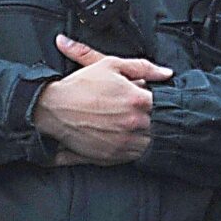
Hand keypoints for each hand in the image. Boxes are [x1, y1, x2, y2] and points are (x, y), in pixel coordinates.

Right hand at [33, 36, 170, 165]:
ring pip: (148, 141)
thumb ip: (143, 67)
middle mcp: (133, 123)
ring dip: (142, 133)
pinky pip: (134, 155)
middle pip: (156, 123)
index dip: (153, 99)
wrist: (53, 108)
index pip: (161, 103)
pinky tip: (120, 135)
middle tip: (132, 110)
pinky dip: (132, 146)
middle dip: (148, 116)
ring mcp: (124, 142)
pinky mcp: (113, 156)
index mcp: (137, 100)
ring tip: (125, 123)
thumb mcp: (111, 65)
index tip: (143, 98)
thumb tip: (167, 73)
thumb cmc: (81, 84)